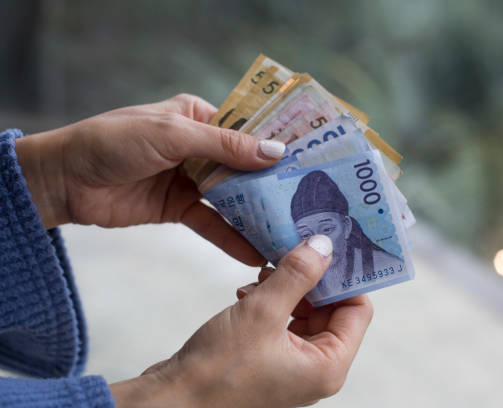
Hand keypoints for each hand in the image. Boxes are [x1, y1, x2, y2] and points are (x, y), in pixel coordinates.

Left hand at [14, 94, 285, 264]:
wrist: (65, 181)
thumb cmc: (114, 143)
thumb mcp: (173, 135)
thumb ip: (224, 146)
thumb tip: (275, 152)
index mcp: (198, 116)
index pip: (245, 130)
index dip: (275, 145)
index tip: (310, 161)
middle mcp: (199, 146)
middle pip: (244, 166)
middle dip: (272, 184)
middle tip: (308, 201)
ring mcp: (191, 179)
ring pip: (232, 197)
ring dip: (256, 213)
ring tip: (288, 230)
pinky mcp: (180, 208)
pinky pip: (211, 223)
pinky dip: (231, 237)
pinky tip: (254, 251)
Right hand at [109, 235, 373, 407]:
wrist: (172, 401)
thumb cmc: (217, 369)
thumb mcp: (262, 312)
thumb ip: (297, 275)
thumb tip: (324, 245)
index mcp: (328, 365)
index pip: (358, 309)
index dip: (343, 277)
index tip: (324, 247)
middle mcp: (316, 369)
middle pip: (332, 309)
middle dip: (310, 280)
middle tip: (286, 256)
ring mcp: (293, 366)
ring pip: (305, 312)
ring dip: (286, 289)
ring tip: (258, 278)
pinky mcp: (270, 360)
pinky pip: (283, 323)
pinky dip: (270, 303)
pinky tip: (246, 293)